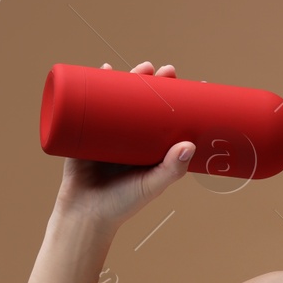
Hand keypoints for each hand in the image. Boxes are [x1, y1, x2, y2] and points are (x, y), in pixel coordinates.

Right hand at [54, 61, 194, 228]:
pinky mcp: (85, 131)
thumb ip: (171, 170)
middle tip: (168, 71)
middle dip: (157, 82)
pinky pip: (90, 102)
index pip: (171, 117)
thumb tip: (190, 144)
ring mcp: (108, 131)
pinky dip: (95, 83)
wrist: (83, 215)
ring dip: (131, 77)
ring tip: (142, 67)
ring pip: (121, 98)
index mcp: (150, 147)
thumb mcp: (151, 186)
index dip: (183, 100)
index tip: (199, 85)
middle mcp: (131, 136)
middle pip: (146, 101)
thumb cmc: (122, 205)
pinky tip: (104, 68)